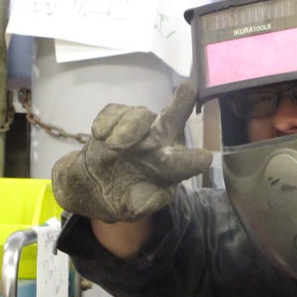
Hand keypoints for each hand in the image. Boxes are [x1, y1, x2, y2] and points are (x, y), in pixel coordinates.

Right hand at [52, 81, 212, 222]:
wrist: (90, 186)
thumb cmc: (121, 198)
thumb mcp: (129, 208)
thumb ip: (139, 205)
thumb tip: (148, 202)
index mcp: (168, 169)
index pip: (183, 164)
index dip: (193, 160)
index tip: (205, 158)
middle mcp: (158, 144)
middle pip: (173, 120)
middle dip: (181, 104)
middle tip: (189, 88)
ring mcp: (138, 130)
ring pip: (140, 115)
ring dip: (128, 128)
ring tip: (114, 147)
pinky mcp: (116, 120)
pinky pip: (114, 111)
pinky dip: (106, 122)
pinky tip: (99, 136)